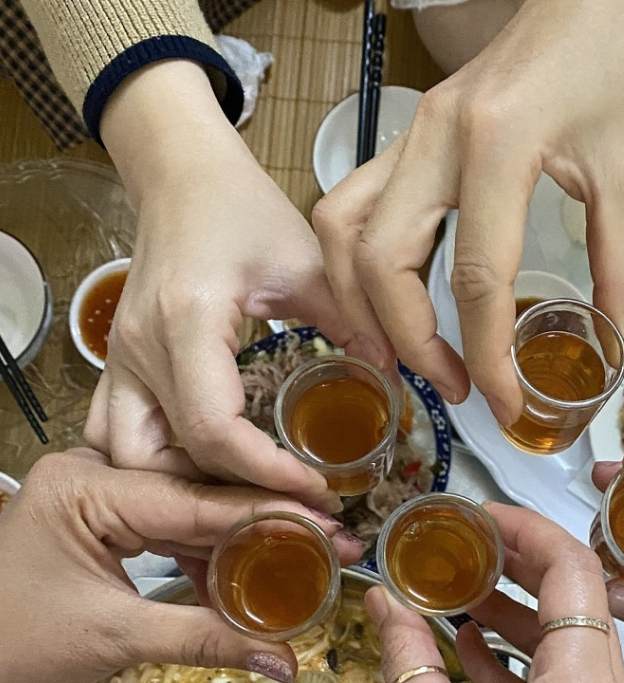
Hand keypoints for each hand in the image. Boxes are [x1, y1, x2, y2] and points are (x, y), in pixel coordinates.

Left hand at [0, 448, 363, 681]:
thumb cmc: (10, 646)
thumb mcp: (113, 639)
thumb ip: (205, 639)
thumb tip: (281, 659)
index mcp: (84, 486)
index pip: (195, 499)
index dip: (267, 515)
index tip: (326, 524)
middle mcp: (91, 474)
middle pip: (198, 496)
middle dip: (265, 523)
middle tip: (330, 536)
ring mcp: (96, 493)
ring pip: (189, 509)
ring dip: (243, 536)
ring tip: (306, 550)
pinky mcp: (101, 516)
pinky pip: (168, 526)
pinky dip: (208, 551)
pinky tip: (252, 563)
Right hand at [86, 60, 385, 508]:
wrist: (183, 175)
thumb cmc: (240, 209)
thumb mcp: (307, 261)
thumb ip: (352, 319)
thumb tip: (400, 375)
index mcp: (189, 322)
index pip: (215, 430)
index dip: (266, 473)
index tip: (316, 490)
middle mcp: (141, 348)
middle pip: (166, 460)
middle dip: (224, 497)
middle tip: (287, 509)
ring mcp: (122, 357)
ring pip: (127, 457)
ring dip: (181, 487)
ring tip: (247, 496)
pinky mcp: (122, 360)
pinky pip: (120, 434)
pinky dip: (158, 463)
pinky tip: (207, 468)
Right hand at [315, 0, 623, 424]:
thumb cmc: (607, 63)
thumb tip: (623, 342)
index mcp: (497, 146)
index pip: (476, 277)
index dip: (488, 353)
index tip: (504, 402)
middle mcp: (433, 140)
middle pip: (380, 262)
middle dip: (408, 340)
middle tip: (451, 385)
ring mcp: (409, 136)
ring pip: (343, 233)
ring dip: (362, 305)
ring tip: (407, 357)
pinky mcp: (405, 139)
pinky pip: (352, 207)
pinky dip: (358, 264)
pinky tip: (393, 298)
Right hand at [364, 503, 623, 681]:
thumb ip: (411, 658)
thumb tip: (386, 603)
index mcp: (579, 676)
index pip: (573, 567)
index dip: (527, 528)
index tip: (485, 514)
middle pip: (574, 593)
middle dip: (517, 560)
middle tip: (472, 540)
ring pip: (567, 633)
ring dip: (514, 606)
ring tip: (464, 589)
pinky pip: (559, 671)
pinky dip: (516, 651)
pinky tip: (469, 644)